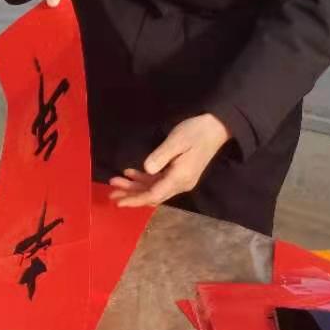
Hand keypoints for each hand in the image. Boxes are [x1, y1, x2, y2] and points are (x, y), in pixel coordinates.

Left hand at [108, 114, 231, 209]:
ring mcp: (181, 180)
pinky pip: (159, 181)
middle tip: (111, 192)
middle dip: (131, 194)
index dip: (135, 199)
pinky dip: (145, 179)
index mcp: (180, 178)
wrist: (217, 128)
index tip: (119, 201)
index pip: (154, 195)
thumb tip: (146, 169)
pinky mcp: (180, 174)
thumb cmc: (196, 132)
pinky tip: (131, 173)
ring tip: (117, 181)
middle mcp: (180, 184)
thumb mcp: (176, 141)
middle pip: (152, 195)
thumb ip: (160, 156)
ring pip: (154, 189)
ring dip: (136, 186)